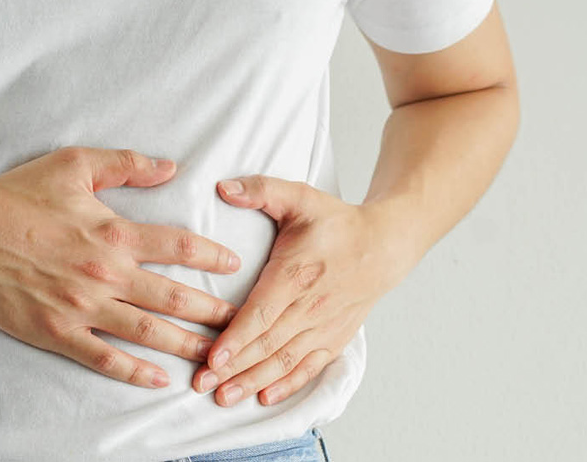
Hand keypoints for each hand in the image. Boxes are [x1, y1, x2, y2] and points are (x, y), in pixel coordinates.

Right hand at [0, 147, 241, 388]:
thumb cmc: (17, 196)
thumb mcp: (74, 165)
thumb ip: (126, 165)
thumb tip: (170, 166)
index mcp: (114, 234)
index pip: (178, 247)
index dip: (211, 257)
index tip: (234, 266)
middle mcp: (106, 274)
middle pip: (174, 298)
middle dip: (212, 312)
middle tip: (241, 323)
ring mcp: (82, 307)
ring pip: (147, 332)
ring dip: (186, 345)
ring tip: (216, 356)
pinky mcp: (57, 332)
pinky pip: (104, 358)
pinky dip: (134, 372)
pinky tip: (159, 380)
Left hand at [191, 175, 416, 405]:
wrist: (385, 246)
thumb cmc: (337, 223)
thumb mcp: (300, 197)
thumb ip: (261, 190)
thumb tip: (224, 187)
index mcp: (297, 272)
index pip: (263, 312)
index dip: (238, 337)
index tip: (214, 358)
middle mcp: (311, 305)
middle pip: (268, 343)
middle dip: (234, 368)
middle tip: (201, 385)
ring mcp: (324, 325)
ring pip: (285, 360)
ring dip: (253, 381)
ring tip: (224, 398)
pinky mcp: (334, 337)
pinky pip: (309, 366)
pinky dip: (287, 385)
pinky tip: (264, 397)